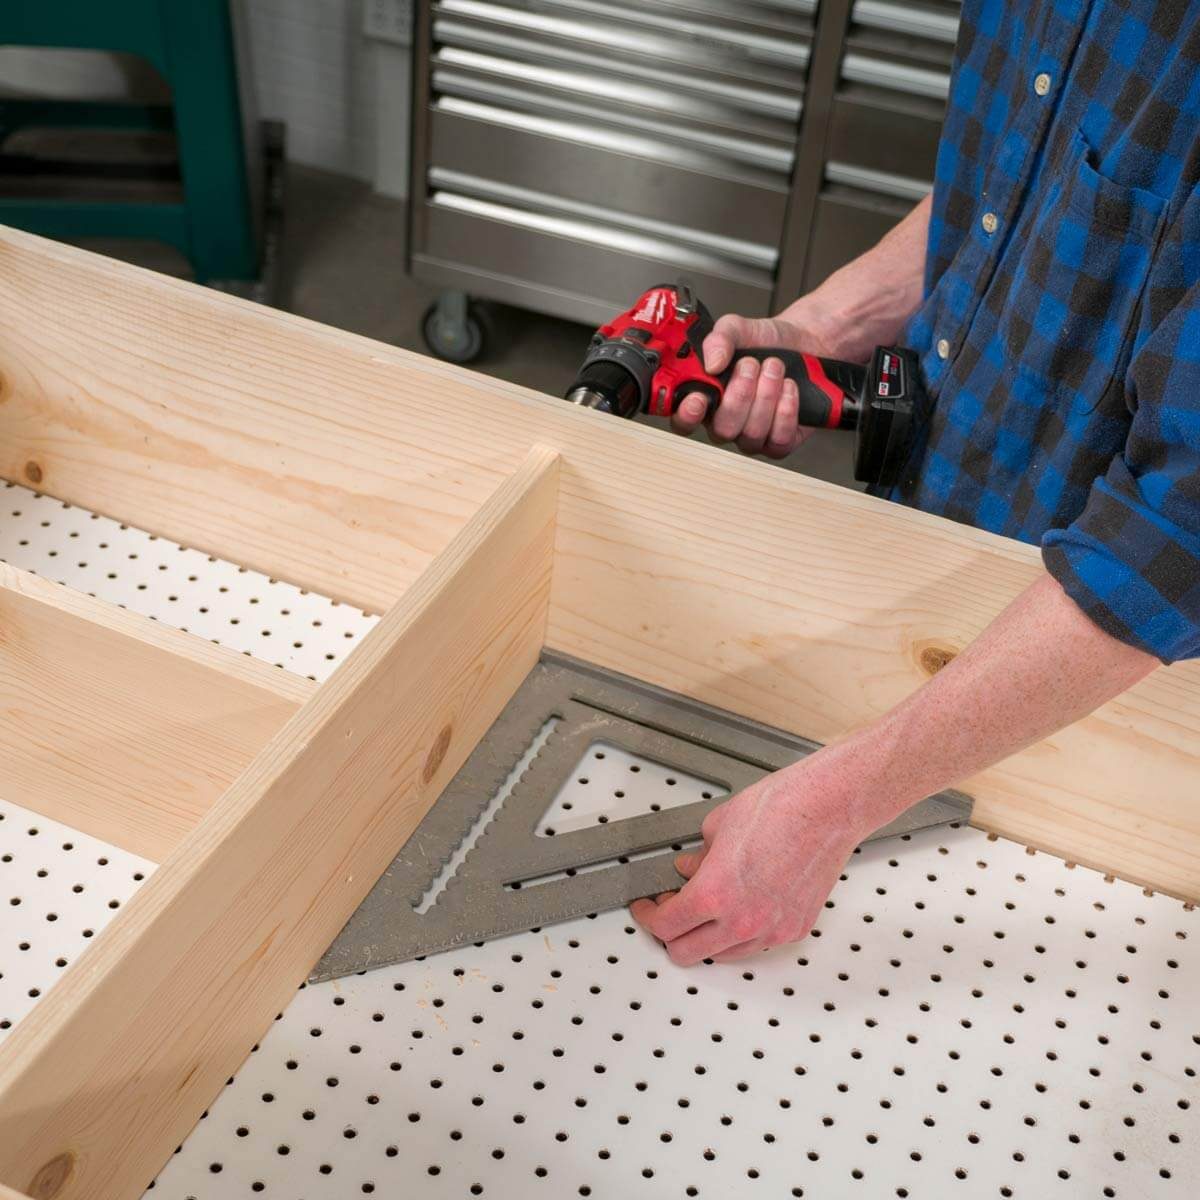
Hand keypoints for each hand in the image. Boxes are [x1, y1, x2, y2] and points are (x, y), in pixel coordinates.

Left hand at [630, 754, 868, 964]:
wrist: (827, 808)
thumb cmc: (781, 808)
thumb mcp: (718, 825)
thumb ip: (697, 856)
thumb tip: (690, 868)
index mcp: (714, 894)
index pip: (666, 926)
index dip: (648, 917)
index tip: (646, 908)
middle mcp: (742, 920)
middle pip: (687, 953)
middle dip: (671, 935)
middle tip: (668, 911)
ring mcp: (771, 930)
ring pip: (723, 955)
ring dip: (706, 938)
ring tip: (705, 910)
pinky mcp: (795, 928)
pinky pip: (757, 945)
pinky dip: (740, 934)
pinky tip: (738, 909)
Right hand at [672, 309, 844, 457]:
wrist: (804, 341)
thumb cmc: (765, 341)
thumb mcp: (737, 329)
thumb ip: (719, 339)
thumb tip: (712, 363)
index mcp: (705, 399)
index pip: (683, 421)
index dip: (687, 415)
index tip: (698, 398)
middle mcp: (725, 422)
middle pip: (722, 430)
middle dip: (739, 396)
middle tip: (750, 365)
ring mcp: (752, 436)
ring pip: (752, 434)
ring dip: (766, 396)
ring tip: (774, 367)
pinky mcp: (781, 441)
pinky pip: (779, 440)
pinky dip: (786, 411)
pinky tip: (789, 388)